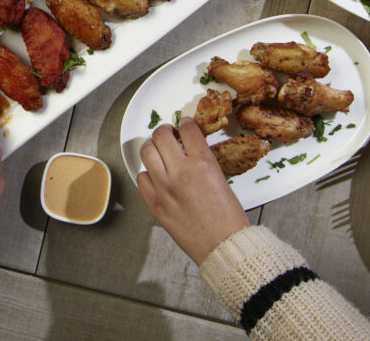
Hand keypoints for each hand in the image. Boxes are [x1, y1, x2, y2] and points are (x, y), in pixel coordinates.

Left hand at [136, 119, 250, 265]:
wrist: (223, 245)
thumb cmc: (228, 217)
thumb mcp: (220, 178)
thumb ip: (202, 160)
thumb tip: (189, 149)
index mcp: (203, 163)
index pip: (187, 128)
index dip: (185, 123)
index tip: (184, 124)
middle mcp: (181, 171)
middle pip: (161, 135)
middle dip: (165, 131)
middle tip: (169, 134)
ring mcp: (164, 187)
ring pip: (146, 151)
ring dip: (153, 147)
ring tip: (159, 150)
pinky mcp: (155, 204)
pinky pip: (141, 178)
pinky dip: (147, 173)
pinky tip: (156, 175)